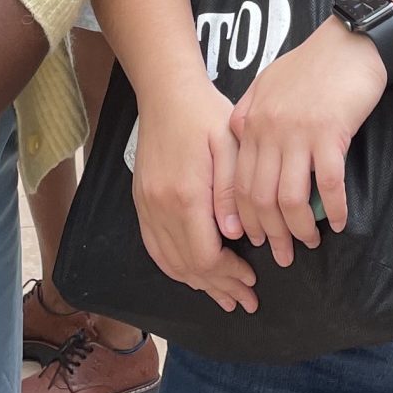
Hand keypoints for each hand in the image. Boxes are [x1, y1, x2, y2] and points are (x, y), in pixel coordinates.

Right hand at [128, 80, 256, 313]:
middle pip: (188, 266)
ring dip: (197, 284)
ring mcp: (146, 205)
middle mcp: (160, 206)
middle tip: (245, 301)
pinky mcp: (140, 201)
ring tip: (223, 297)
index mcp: (186, 195)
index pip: (206, 256)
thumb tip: (235, 235)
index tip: (252, 281)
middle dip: (219, 288)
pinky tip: (191, 274)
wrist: (165, 92)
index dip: (229, 275)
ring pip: (169, 262)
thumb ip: (232, 191)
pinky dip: (174, 267)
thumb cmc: (205, 114)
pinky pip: (154, 247)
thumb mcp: (229, 144)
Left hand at [226, 18, 386, 266]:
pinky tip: (341, 222)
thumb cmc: (311, 65)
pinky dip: (334, 209)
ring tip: (310, 243)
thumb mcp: (267, 83)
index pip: (238, 182)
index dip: (245, 217)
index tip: (255, 239)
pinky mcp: (330, 133)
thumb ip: (248, 114)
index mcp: (250, 120)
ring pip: (290, 197)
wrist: (350, 43)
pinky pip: (329, 184)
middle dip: (270, 233)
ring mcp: (298, 132)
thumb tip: (239, 148)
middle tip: (282, 255)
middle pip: (260, 197)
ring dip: (300, 228)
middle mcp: (268, 129)